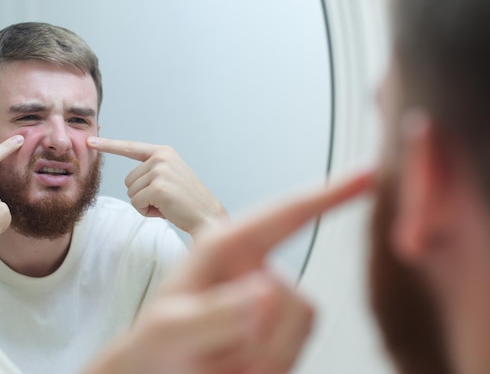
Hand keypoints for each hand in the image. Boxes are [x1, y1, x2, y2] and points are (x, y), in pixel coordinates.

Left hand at [84, 171, 372, 373]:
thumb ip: (215, 313)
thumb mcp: (171, 329)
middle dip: (260, 333)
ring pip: (303, 320)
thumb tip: (268, 289)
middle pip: (294, 294)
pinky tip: (237, 363)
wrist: (162, 373)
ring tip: (221, 355)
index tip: (369, 173)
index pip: (285, 214)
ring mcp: (273, 297)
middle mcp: (255, 266)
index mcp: (225, 247)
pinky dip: (271, 362)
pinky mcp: (284, 324)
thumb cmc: (157, 344)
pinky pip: (301, 344)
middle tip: (211, 350)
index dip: (329, 193)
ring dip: (264, 351)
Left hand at [88, 136, 227, 235]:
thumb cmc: (186, 201)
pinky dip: (147, 211)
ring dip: (145, 204)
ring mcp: (160, 171)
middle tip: (165, 199)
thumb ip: (151, 172)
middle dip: (142, 195)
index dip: (109, 145)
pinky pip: (136, 203)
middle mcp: (161, 157)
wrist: (207, 216)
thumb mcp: (169, 177)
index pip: (130, 147)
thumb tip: (129, 181)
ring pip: (131, 192)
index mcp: (163, 152)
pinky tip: (165, 210)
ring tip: (167, 204)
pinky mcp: (158, 187)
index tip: (90, 141)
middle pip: (128, 180)